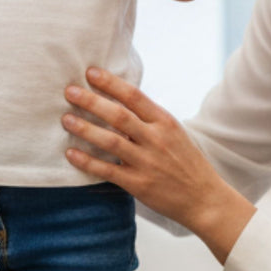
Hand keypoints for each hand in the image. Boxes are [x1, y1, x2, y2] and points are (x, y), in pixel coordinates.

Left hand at [62, 66, 254, 262]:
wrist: (204, 199)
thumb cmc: (185, 162)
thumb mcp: (173, 133)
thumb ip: (148, 119)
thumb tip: (116, 101)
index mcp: (165, 122)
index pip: (134, 96)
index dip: (110, 82)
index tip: (90, 72)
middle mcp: (156, 139)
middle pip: (119, 115)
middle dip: (91, 101)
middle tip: (69, 91)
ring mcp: (147, 162)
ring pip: (110, 141)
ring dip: (85, 129)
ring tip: (66, 119)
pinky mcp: (138, 184)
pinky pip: (107, 171)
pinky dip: (87, 161)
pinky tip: (70, 153)